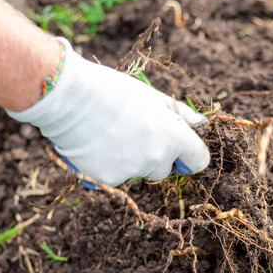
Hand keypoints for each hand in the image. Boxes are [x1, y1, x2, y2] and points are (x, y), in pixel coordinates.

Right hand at [7, 38, 209, 186]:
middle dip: (153, 156)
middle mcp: (156, 159)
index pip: (198, 160)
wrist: (71, 99)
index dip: (190, 155)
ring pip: (136, 173)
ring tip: (107, 134)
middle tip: (131, 133)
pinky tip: (93, 145)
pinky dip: (105, 166)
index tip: (181, 152)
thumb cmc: (114, 91)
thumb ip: (180, 114)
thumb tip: (201, 123)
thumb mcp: (153, 97)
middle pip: (163, 169)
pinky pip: (112, 178)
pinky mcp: (108, 181)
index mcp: (174, 137)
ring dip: (128, 160)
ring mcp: (132, 173)